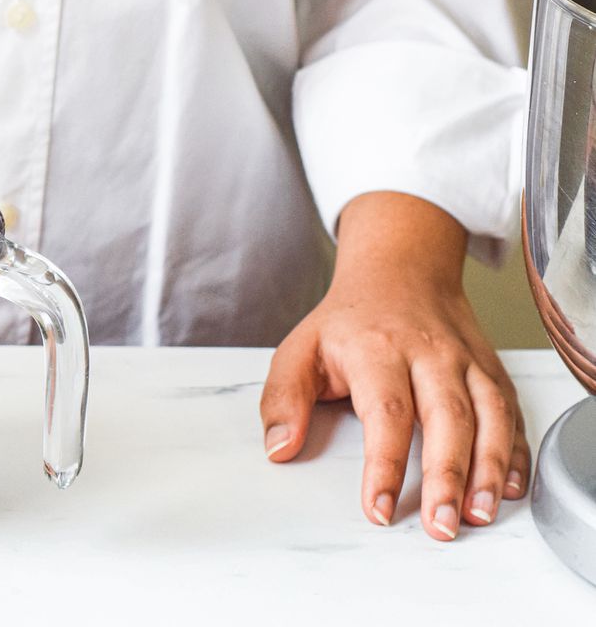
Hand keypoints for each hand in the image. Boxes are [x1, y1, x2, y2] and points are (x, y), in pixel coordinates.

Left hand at [260, 192, 529, 540]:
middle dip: (447, 478)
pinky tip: (510, 487)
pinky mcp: (492, 371)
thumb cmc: (348, 321)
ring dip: (489, 470)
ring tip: (479, 515)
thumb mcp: (299, 349)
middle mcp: (429, 355)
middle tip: (441, 526)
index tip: (377, 508)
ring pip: (489, 417)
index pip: (385, 413)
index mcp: (377, 350)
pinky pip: (512, 414)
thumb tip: (279, 448)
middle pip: (446, 419)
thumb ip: (283, 399)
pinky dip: (517, 453)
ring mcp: (466, 362)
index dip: (384, 465)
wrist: (400, 270)